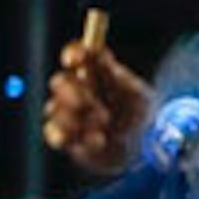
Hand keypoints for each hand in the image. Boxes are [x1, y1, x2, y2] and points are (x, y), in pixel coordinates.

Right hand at [43, 38, 149, 175]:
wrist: (145, 149)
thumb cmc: (138, 115)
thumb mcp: (133, 93)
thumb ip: (112, 75)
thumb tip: (93, 49)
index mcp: (91, 72)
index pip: (75, 55)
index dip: (73, 54)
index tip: (76, 60)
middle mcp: (74, 91)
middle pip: (59, 82)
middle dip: (73, 91)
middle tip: (88, 101)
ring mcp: (66, 114)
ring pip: (54, 109)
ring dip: (78, 116)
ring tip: (105, 122)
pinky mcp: (65, 139)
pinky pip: (57, 136)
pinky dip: (78, 137)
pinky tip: (100, 140)